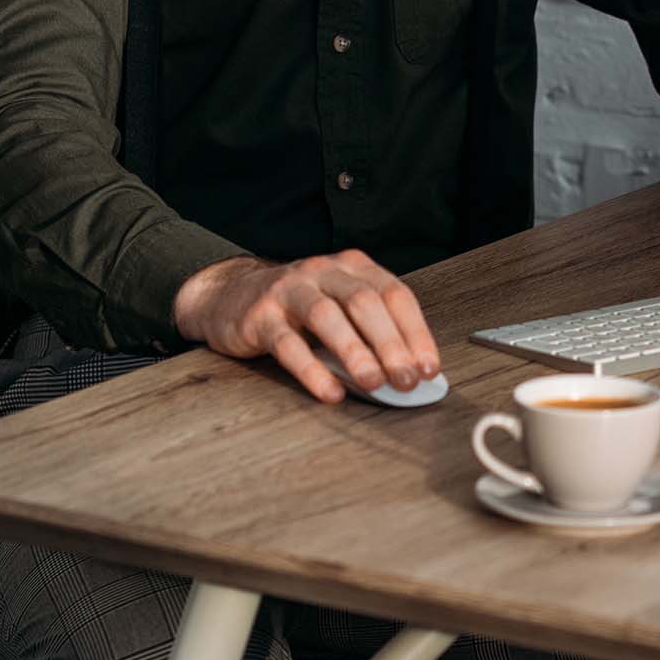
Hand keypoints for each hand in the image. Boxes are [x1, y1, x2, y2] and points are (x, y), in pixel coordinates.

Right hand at [171, 250, 442, 403]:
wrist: (230, 297)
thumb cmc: (298, 309)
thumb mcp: (339, 307)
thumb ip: (370, 331)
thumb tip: (411, 372)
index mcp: (353, 267)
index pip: (394, 294)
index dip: (416, 332)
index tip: (429, 368)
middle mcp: (324, 271)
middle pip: (365, 303)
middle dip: (392, 344)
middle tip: (408, 380)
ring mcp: (290, 290)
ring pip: (327, 317)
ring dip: (356, 353)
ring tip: (374, 384)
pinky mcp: (260, 315)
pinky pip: (288, 344)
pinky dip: (312, 370)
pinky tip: (330, 392)